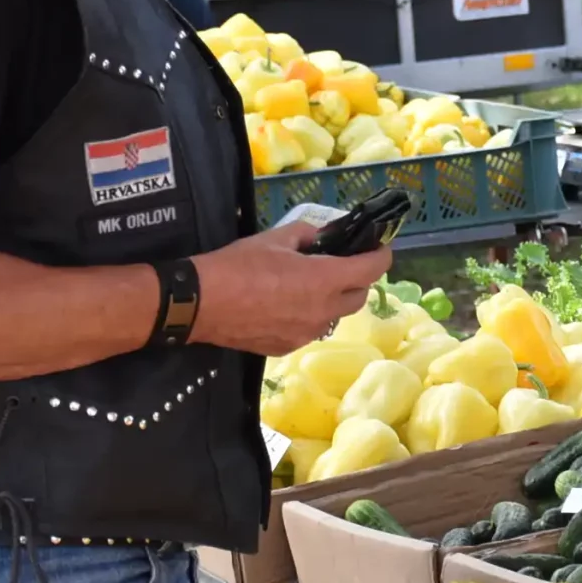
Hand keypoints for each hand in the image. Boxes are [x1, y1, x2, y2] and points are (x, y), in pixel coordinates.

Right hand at [191, 222, 390, 354]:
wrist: (200, 303)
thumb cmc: (238, 265)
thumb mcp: (275, 239)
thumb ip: (307, 236)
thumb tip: (323, 236)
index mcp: (325, 280)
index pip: (372, 270)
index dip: (381, 256)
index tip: (379, 247)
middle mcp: (323, 312)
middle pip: (359, 297)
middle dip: (358, 279)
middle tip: (344, 264)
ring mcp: (307, 333)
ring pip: (336, 317)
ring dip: (334, 300)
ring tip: (313, 286)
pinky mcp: (288, 347)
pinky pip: (311, 330)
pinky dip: (311, 316)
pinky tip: (289, 305)